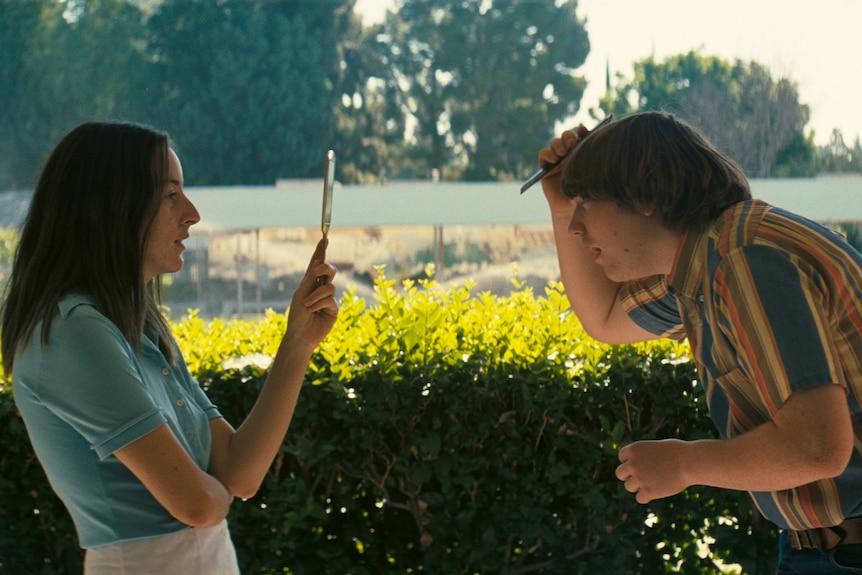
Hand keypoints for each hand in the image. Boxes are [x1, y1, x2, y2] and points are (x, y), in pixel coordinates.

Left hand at [286, 238, 337, 352]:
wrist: (300, 334)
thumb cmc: (296, 315)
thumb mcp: (300, 293)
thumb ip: (310, 279)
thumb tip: (319, 263)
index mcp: (309, 282)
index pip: (317, 264)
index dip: (321, 251)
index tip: (324, 238)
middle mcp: (319, 288)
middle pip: (329, 270)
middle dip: (325, 268)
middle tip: (317, 270)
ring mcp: (328, 298)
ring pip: (329, 286)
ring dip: (316, 295)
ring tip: (306, 304)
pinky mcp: (334, 308)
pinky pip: (330, 299)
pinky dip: (319, 303)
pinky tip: (312, 311)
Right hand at [539, 125, 589, 216]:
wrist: (573, 208)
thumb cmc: (587, 193)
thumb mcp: (594, 175)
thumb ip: (595, 159)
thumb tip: (600, 143)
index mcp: (581, 152)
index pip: (581, 135)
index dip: (582, 131)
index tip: (584, 131)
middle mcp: (568, 153)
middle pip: (566, 136)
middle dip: (568, 136)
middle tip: (572, 144)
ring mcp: (556, 159)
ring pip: (554, 143)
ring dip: (558, 144)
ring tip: (562, 153)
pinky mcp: (545, 167)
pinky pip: (543, 154)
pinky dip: (547, 153)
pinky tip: (553, 160)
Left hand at [615, 439, 690, 503]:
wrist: (689, 462)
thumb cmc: (678, 451)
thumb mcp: (656, 447)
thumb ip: (644, 455)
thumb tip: (637, 464)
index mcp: (634, 449)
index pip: (622, 457)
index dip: (631, 461)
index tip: (641, 463)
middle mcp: (632, 464)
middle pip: (620, 474)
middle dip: (630, 475)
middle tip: (642, 476)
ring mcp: (639, 478)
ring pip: (628, 487)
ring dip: (638, 486)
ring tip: (652, 483)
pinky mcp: (648, 492)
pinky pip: (640, 498)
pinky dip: (647, 497)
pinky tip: (656, 492)